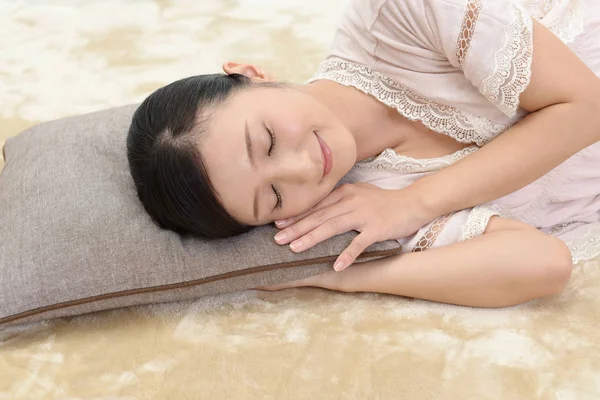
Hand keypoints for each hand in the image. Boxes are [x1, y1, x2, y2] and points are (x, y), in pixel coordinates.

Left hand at [273, 183, 432, 271]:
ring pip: (332, 227)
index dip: (296, 215)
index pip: (316, 205)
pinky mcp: (376, 229)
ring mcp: (363, 215)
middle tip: (277, 239)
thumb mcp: (359, 193)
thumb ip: (340, 199)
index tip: (278, 224)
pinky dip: (346, 255)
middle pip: (319, 216)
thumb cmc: (384, 201)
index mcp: (345, 192)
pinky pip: (358, 244)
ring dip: (312, 238)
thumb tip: (318, 210)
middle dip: (296, 228)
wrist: (413, 202)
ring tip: (294, 249)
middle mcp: (351, 201)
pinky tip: (335, 266)